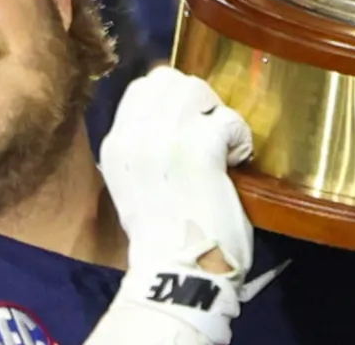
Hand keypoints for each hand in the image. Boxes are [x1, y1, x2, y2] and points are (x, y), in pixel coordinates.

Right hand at [100, 68, 254, 342]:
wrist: (174, 274)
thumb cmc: (162, 240)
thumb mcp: (136, 186)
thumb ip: (145, 151)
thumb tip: (173, 124)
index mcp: (115, 145)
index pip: (143, 88)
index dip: (173, 100)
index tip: (189, 125)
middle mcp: (133, 134)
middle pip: (171, 81)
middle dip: (198, 102)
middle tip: (211, 134)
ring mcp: (164, 138)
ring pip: (198, 91)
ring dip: (217, 115)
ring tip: (222, 147)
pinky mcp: (198, 148)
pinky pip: (228, 119)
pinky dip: (239, 138)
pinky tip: (236, 162)